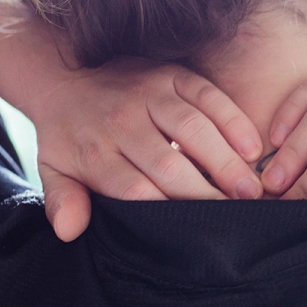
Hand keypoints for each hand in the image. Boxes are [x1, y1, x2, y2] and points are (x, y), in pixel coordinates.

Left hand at [23, 61, 264, 241]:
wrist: (65, 77)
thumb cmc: (69, 136)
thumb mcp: (53, 170)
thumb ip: (62, 201)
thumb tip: (68, 230)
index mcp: (95, 151)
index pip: (134, 189)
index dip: (168, 211)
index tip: (198, 233)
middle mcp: (122, 120)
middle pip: (168, 163)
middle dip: (206, 193)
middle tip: (240, 216)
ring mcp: (149, 93)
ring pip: (193, 128)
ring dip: (225, 161)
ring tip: (252, 190)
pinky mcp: (172, 73)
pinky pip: (208, 95)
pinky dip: (233, 121)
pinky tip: (252, 148)